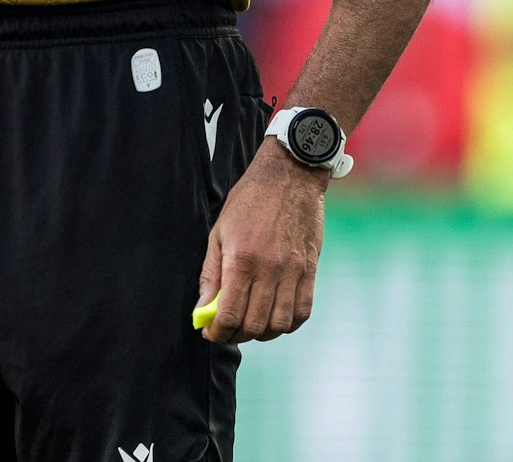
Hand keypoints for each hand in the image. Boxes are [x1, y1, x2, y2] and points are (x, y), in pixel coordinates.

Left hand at [197, 140, 326, 343]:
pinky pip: (302, 312)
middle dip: (236, 335)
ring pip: (279, 325)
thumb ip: (210, 272)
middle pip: (254, 324)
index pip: (229, 313)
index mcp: (241, 259)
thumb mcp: (219, 231)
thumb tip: (202, 308)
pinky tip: (274, 318)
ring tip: (249, 326)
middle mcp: (269, 269)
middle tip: (226, 330)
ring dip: (262, 334)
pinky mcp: (311, 271)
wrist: (290, 177)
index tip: (209, 333)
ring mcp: (293, 272)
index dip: (217, 332)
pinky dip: (287, 325)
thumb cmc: (249, 201)